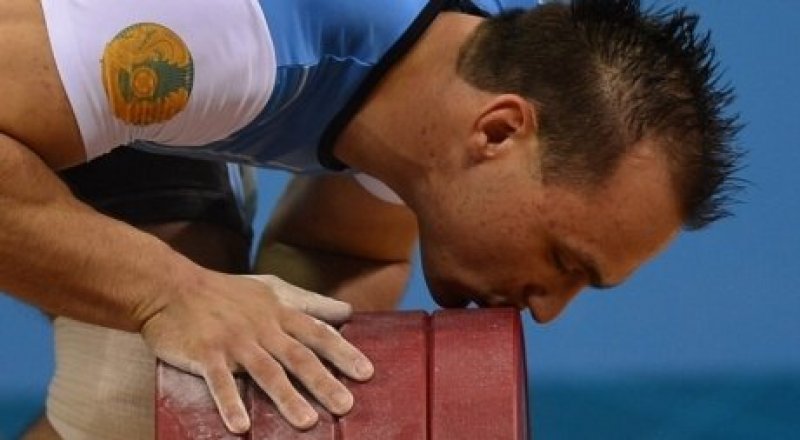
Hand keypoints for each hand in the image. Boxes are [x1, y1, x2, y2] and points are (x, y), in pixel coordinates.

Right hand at [140, 273, 373, 432]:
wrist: (170, 287)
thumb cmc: (225, 291)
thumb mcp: (271, 289)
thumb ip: (308, 301)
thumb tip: (345, 312)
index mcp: (278, 313)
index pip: (317, 333)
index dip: (343, 352)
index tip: (366, 373)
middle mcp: (261, 328)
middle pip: (297, 357)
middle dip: (323, 382)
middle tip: (346, 405)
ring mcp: (233, 342)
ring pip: (265, 371)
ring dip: (287, 398)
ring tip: (307, 423)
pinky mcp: (205, 354)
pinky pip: (219, 382)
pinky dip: (230, 403)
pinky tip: (241, 426)